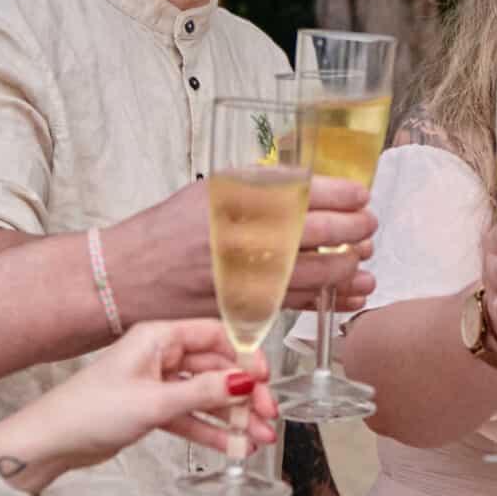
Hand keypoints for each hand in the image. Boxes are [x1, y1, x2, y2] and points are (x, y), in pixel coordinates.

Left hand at [0, 320, 277, 490]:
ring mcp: (156, 382)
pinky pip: (190, 416)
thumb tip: (246, 380)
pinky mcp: (151, 409)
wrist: (51, 442)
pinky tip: (234, 447)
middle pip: (216, 366)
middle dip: (244, 392)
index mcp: (157, 336)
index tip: (266, 380)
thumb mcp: (155, 401)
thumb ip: (203, 391)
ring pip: (206, 395)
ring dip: (233, 416)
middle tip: (267, 416)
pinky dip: (211, 430)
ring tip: (260, 440)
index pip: (215, 335)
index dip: (245, 355)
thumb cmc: (92, 411)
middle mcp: (159, 354)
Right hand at [105, 179, 377, 326]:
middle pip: (321, 234)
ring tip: (364, 258)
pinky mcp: (248, 312)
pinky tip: (352, 291)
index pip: (306, 193)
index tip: (361, 194)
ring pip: (318, 274)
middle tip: (368, 225)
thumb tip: (309, 183)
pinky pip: (301, 306)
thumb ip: (257, 187)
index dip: (344, 194)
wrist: (127, 279)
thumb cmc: (165, 231)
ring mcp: (248, 280)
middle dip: (356, 228)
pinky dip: (332, 298)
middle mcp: (244, 240)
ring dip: (350, 266)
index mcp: (236, 203)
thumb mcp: (208, 191)